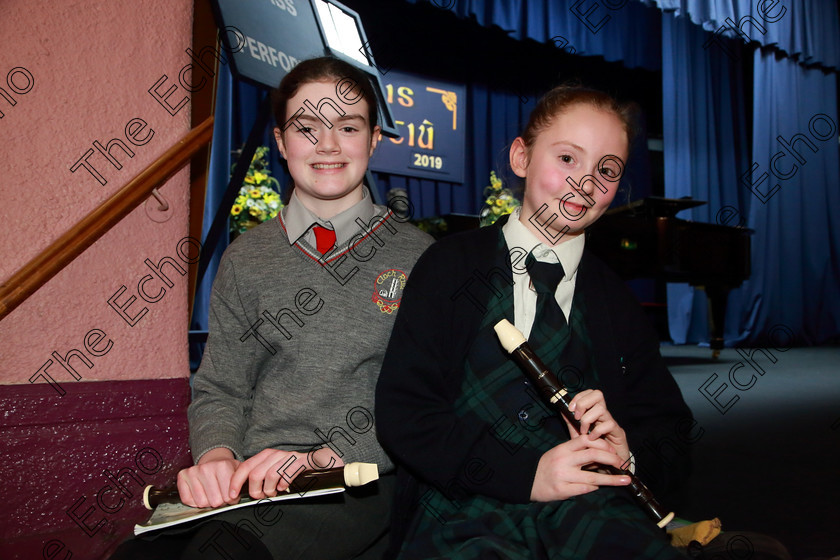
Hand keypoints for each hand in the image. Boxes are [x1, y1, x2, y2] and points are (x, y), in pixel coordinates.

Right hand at [177, 447, 240, 507]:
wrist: (214, 459)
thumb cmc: (226, 469)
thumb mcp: (239, 472)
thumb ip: (242, 484)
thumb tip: (235, 497)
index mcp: (222, 466)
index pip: (228, 497)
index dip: (231, 499)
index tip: (231, 494)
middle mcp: (206, 468)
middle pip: (215, 502)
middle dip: (220, 501)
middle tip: (221, 494)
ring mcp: (193, 472)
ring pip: (201, 503)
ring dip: (207, 502)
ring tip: (211, 493)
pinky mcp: (182, 476)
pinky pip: (187, 500)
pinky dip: (194, 501)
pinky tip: (201, 493)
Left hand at [228, 447, 344, 500]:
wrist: (318, 460)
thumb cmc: (292, 468)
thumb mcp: (273, 469)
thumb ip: (259, 476)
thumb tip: (243, 491)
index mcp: (264, 455)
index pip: (244, 467)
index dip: (236, 482)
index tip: (232, 496)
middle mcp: (274, 454)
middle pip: (255, 474)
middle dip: (254, 490)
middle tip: (261, 497)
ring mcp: (287, 457)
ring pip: (269, 475)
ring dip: (269, 490)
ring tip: (273, 493)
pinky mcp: (300, 461)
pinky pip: (287, 474)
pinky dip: (283, 484)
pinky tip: (284, 487)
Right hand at [530, 437, 630, 501]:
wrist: (527, 481)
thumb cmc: (547, 466)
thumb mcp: (558, 453)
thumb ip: (575, 451)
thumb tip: (599, 451)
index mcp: (563, 449)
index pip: (585, 440)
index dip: (602, 443)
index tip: (613, 450)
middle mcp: (563, 461)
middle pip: (592, 455)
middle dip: (611, 459)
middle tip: (622, 463)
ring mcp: (563, 476)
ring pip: (593, 477)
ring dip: (612, 479)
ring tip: (626, 480)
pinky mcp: (562, 490)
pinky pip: (584, 489)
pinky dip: (594, 488)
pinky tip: (600, 487)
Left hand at [566, 389, 630, 464]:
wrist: (608, 467)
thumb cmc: (593, 450)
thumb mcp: (578, 435)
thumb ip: (571, 423)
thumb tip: (562, 410)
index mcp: (594, 413)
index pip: (590, 393)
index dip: (579, 397)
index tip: (570, 408)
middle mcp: (604, 415)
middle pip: (597, 394)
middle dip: (583, 403)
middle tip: (577, 417)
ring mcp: (611, 423)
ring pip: (601, 408)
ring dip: (588, 419)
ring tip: (583, 431)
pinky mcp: (619, 433)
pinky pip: (609, 424)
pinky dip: (597, 431)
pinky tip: (592, 439)